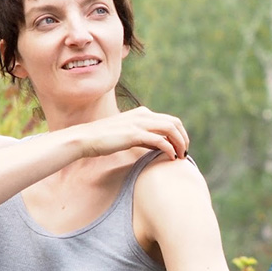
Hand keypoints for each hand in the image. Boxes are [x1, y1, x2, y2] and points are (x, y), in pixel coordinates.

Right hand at [73, 106, 188, 159]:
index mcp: (142, 113)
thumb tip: (158, 146)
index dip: (180, 133)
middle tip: (185, 152)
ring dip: (179, 143)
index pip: (170, 119)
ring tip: (181, 156)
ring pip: (170, 129)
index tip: (181, 147)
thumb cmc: (105, 139)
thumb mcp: (128, 134)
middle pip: (175, 123)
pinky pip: (159, 140)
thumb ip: (144, 137)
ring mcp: (139, 123)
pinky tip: (171, 157)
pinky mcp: (134, 134)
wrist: (86, 138)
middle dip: (183, 138)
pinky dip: (169, 149)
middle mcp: (143, 115)